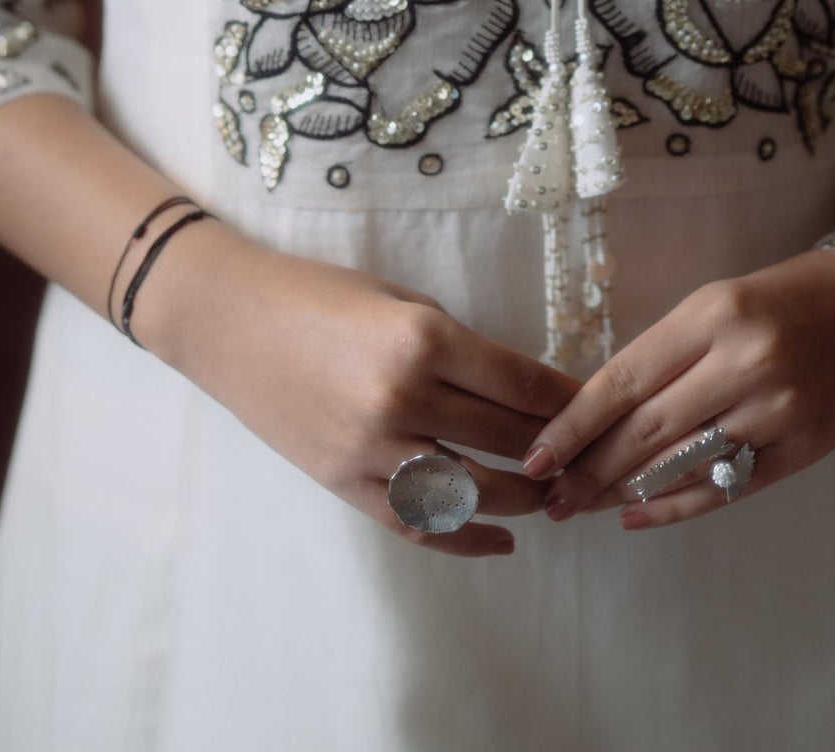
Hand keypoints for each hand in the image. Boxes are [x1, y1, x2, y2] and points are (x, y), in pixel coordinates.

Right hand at [140, 219, 584, 558]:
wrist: (228, 320)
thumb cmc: (318, 294)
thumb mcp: (401, 299)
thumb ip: (459, 346)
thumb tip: (523, 391)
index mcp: (424, 340)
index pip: (524, 385)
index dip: (573, 401)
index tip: (606, 409)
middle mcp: (403, 399)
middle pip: (509, 441)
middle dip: (561, 452)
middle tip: (596, 458)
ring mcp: (371, 450)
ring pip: (474, 493)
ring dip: (526, 500)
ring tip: (559, 497)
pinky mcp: (344, 484)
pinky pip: (419, 524)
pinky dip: (466, 539)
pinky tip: (501, 540)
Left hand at [521, 246, 834, 529]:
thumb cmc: (787, 298)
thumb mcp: (721, 303)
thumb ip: (668, 354)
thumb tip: (599, 415)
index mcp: (714, 314)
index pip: (625, 379)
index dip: (574, 423)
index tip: (535, 454)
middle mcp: (744, 361)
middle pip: (647, 430)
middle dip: (589, 468)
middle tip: (548, 495)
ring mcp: (778, 410)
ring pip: (682, 464)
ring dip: (625, 492)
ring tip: (582, 507)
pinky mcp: (804, 449)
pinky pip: (727, 488)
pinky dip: (676, 507)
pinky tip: (637, 516)